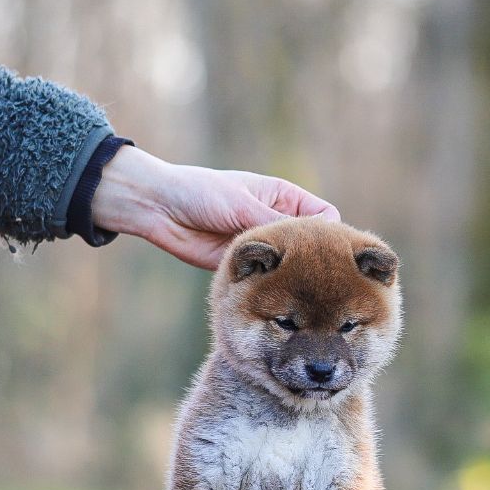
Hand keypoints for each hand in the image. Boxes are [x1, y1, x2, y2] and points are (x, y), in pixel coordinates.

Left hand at [91, 146, 339, 268]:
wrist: (159, 209)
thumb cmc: (202, 194)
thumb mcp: (243, 204)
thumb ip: (276, 223)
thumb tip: (311, 244)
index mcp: (283, 198)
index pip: (324, 216)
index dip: (329, 233)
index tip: (329, 251)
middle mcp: (276, 223)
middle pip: (310, 246)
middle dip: (316, 260)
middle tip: (319, 279)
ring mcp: (262, 248)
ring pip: (290, 267)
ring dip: (292, 277)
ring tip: (299, 291)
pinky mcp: (245, 268)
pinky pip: (266, 281)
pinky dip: (271, 288)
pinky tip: (274, 295)